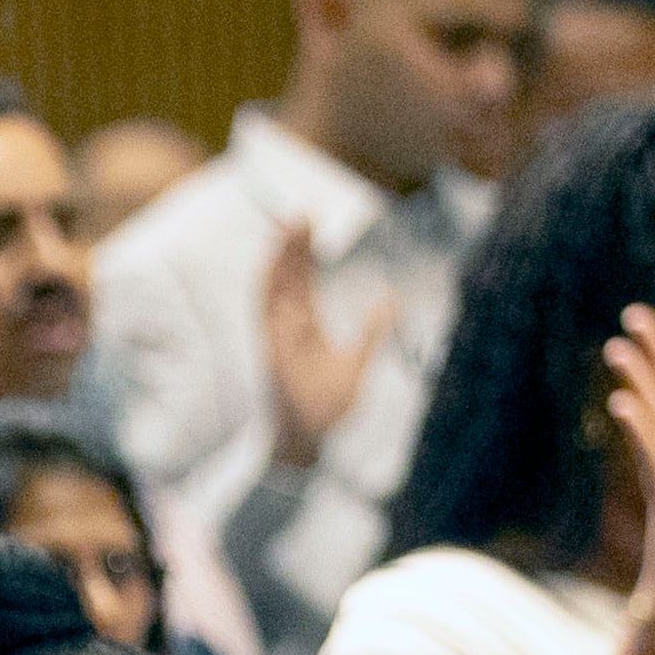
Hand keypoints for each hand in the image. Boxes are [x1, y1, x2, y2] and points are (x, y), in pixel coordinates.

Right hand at [265, 221, 389, 472]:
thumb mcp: (357, 364)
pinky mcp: (271, 350)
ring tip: (291, 227)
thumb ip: (371, 333)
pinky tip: (273, 262)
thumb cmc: (326, 410)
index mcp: (304, 328)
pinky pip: (265, 313)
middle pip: (287, 277)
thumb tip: (388, 302)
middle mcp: (287, 328)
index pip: (302, 282)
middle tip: (301, 211)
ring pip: (276, 288)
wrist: (309, 442)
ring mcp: (277, 338)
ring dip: (281, 258)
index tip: (311, 225)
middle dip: (293, 245)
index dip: (304, 253)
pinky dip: (268, 287)